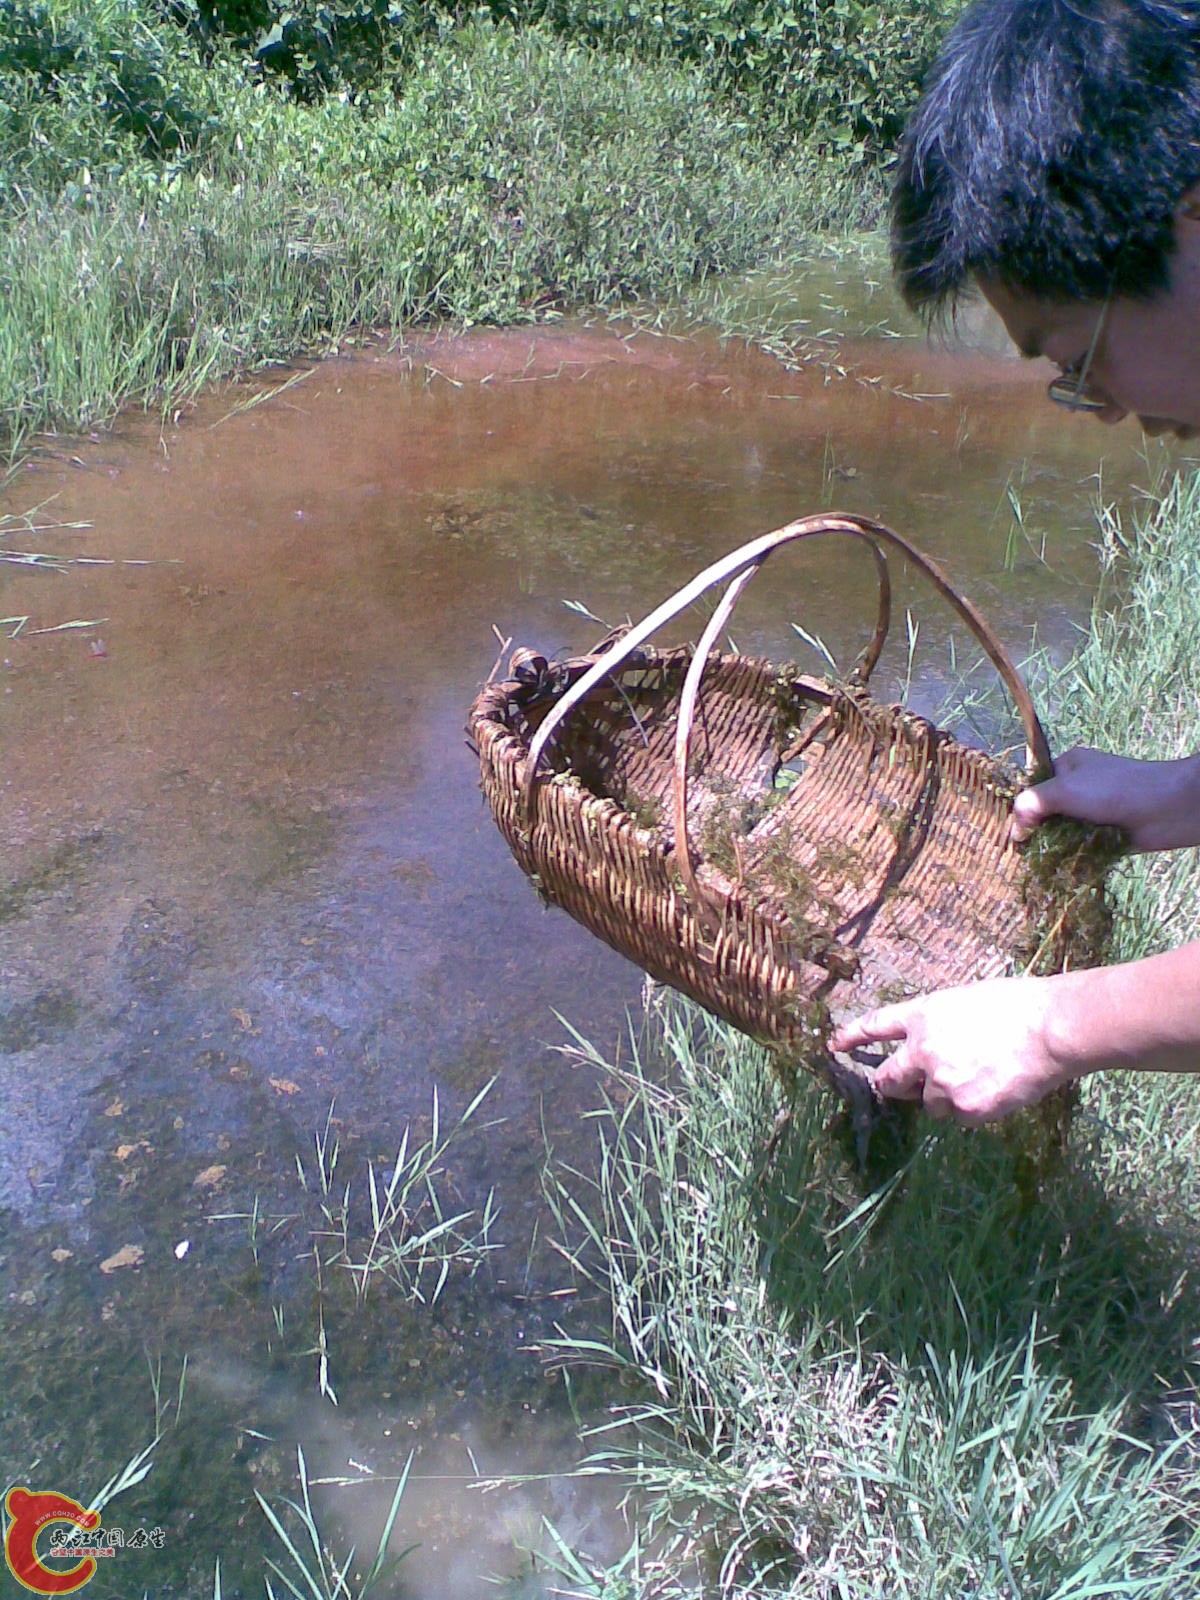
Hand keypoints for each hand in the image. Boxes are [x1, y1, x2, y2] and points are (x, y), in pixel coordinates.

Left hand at [830, 976, 1067, 1124]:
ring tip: (980, 1078)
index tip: (834, 1045)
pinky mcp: (964, 1108)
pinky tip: (995, 1090)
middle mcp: (922, 1050)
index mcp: (923, 1015)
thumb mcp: (966, 1001)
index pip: (875, 1025)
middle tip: (905, 1086)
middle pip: (888, 1080)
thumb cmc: (1018, 1006)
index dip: (852, 1037)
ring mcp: (941, 1082)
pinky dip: (972, 1110)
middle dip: (891, 1086)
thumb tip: (932, 1047)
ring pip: (928, 1104)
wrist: (1050, 1029)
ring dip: (944, 1097)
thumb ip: (940, 1024)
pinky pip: (958, 1117)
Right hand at [1012, 746, 1199, 850]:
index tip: (1011, 833)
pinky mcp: (1104, 835)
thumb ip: (1033, 804)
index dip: (1020, 809)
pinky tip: (1059, 870)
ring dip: (1053, 848)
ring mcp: (1092, 813)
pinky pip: (1079, 848)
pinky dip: (1071, 858)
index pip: (1033, 787)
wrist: (1167, 808)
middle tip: (1024, 853)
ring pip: (1061, 833)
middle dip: (1035, 832)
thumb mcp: (1065, 790)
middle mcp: (1078, 788)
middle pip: (1045, 812)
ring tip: (1040, 865)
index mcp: (1068, 767)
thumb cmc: (1114, 789)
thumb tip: (1014, 830)